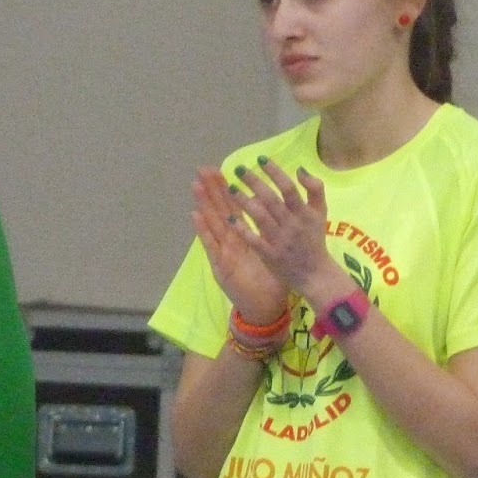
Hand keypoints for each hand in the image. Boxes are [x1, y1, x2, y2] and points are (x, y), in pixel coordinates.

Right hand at [191, 166, 288, 322]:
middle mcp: (233, 242)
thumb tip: (283, 210)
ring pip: (213, 223)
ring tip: (195, 185)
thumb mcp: (276, 251)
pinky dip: (203, 230)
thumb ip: (276, 232)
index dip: (229, 189)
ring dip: (203, 204)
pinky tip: (195, 215)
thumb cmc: (272, 281)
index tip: (223, 169)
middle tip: (203, 168)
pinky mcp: (221, 266)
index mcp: (246, 236)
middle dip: (212, 190)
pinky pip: (211, 246)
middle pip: (221, 210)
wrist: (265, 308)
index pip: (237, 207)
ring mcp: (225, 253)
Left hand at [228, 159, 344, 301]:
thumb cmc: (314, 239)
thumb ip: (315, 189)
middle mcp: (292, 224)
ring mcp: (280, 240)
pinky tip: (230, 218)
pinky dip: (242, 229)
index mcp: (305, 213)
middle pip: (271, 199)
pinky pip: (254, 240)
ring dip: (244, 201)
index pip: (288, 188)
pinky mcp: (270, 255)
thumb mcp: (321, 212)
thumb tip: (299, 169)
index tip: (260, 159)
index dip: (275, 172)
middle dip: (253, 181)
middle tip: (237, 168)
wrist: (315, 274)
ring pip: (260, 216)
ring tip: (230, 188)